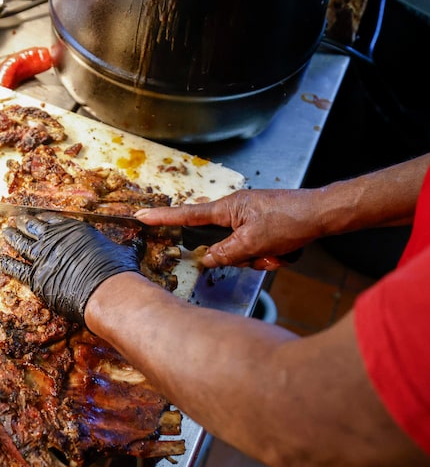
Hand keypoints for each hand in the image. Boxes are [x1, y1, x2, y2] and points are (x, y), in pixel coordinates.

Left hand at [0, 213, 144, 323]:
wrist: (109, 291)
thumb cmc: (118, 272)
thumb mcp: (126, 253)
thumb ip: (129, 246)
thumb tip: (141, 241)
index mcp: (75, 230)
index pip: (53, 220)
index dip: (43, 218)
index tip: (36, 216)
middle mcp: (56, 239)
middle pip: (34, 228)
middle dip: (23, 223)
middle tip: (14, 220)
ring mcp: (43, 257)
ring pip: (20, 243)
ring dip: (10, 237)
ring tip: (3, 232)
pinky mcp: (35, 277)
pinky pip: (14, 268)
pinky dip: (4, 262)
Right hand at [135, 189, 317, 269]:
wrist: (324, 214)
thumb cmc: (290, 220)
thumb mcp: (252, 242)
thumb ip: (224, 253)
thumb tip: (206, 259)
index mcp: (228, 207)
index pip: (188, 214)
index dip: (163, 218)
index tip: (141, 216)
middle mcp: (237, 211)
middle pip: (221, 243)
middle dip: (240, 255)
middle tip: (260, 252)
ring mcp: (252, 220)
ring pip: (241, 250)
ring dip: (259, 257)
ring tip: (278, 251)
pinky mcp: (265, 228)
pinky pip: (257, 250)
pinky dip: (270, 255)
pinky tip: (285, 250)